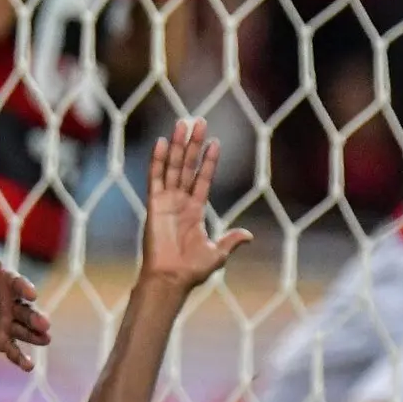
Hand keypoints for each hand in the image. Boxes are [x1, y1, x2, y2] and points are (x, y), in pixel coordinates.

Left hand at [0, 214, 51, 369]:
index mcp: (9, 281)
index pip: (18, 284)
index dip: (24, 288)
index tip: (30, 293)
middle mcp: (14, 302)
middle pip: (27, 311)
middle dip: (36, 318)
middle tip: (46, 326)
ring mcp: (11, 319)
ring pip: (24, 330)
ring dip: (34, 336)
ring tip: (45, 340)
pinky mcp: (4, 335)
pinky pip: (13, 348)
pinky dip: (20, 357)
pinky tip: (28, 367)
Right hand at [141, 117, 251, 289]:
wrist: (171, 279)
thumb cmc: (192, 271)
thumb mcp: (217, 254)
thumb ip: (230, 241)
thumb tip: (248, 235)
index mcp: (195, 210)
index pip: (202, 179)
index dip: (208, 161)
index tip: (215, 142)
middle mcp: (180, 201)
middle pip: (188, 166)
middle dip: (193, 144)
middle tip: (198, 122)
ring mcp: (166, 201)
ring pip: (173, 166)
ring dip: (178, 145)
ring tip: (183, 123)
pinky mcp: (154, 205)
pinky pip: (156, 178)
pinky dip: (158, 160)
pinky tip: (163, 143)